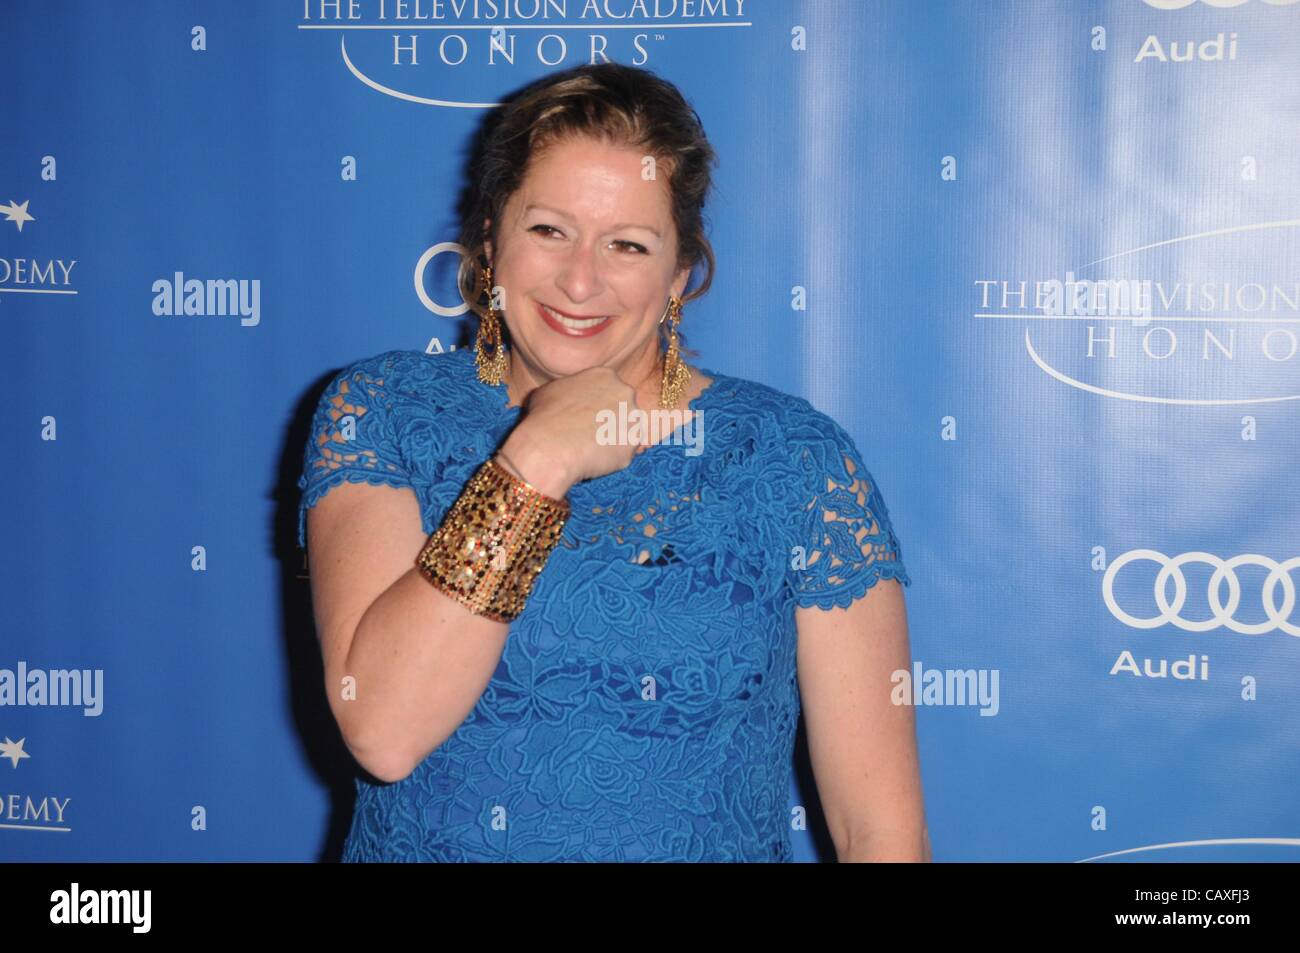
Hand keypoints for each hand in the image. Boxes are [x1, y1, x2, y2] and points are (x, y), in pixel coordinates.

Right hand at [495, 366, 646, 497]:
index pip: (609, 387)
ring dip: (613, 439)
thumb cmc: (544, 417)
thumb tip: (567, 398)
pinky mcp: (633, 446)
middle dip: (611, 419)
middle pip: (623, 407)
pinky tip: (593, 460)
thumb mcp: (550, 391)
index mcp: (606, 375)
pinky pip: (624, 453)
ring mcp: (633, 420)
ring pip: (627, 431)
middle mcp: (625, 393)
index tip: (586, 414)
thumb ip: (569, 390)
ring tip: (590, 448)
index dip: (598, 403)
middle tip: (591, 432)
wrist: (550, 447)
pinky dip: (611, 458)